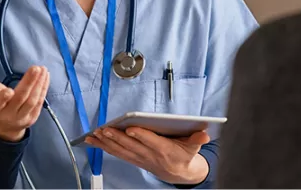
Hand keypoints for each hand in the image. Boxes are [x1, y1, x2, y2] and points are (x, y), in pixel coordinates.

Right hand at [0, 66, 49, 141]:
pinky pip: (40, 102)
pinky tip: (45, 77)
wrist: (3, 126)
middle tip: (35, 68)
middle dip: (29, 82)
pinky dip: (43, 88)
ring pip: (32, 100)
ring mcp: (21, 118)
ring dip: (39, 83)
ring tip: (43, 70)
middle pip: (20, 98)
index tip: (9, 91)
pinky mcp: (32, 117)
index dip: (2, 98)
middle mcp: (7, 115)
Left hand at [86, 127, 209, 184]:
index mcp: (164, 149)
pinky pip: (117, 153)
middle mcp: (150, 155)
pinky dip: (105, 147)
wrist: (178, 173)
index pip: (151, 141)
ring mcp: (140, 158)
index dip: (141, 135)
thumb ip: (197, 139)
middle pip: (131, 146)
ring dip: (107, 142)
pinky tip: (95, 141)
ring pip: (121, 150)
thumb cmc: (184, 155)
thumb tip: (205, 134)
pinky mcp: (134, 159)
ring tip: (95, 134)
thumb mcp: (194, 147)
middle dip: (117, 137)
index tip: (131, 128)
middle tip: (105, 128)